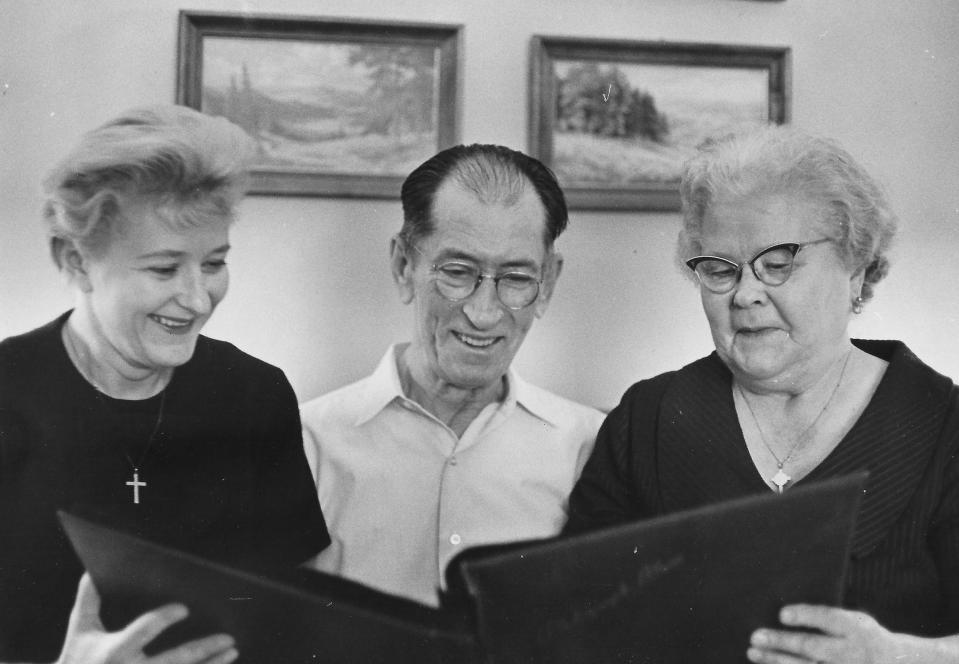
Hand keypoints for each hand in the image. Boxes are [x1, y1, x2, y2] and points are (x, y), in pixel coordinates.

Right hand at [57, 574, 238, 663]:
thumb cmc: (77, 661)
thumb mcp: (80, 631)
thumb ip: (89, 600)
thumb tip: (93, 569)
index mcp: (114, 650)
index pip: (143, 631)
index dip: (163, 619)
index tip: (185, 608)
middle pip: (173, 661)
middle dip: (202, 649)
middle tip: (228, 637)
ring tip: (232, 650)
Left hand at [747, 604, 958, 663]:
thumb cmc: (862, 637)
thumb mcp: (855, 621)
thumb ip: (826, 617)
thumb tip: (783, 611)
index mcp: (857, 628)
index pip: (829, 619)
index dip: (806, 616)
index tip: (782, 614)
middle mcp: (853, 652)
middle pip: (813, 647)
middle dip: (782, 643)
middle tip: (755, 636)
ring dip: (777, 661)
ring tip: (753, 652)